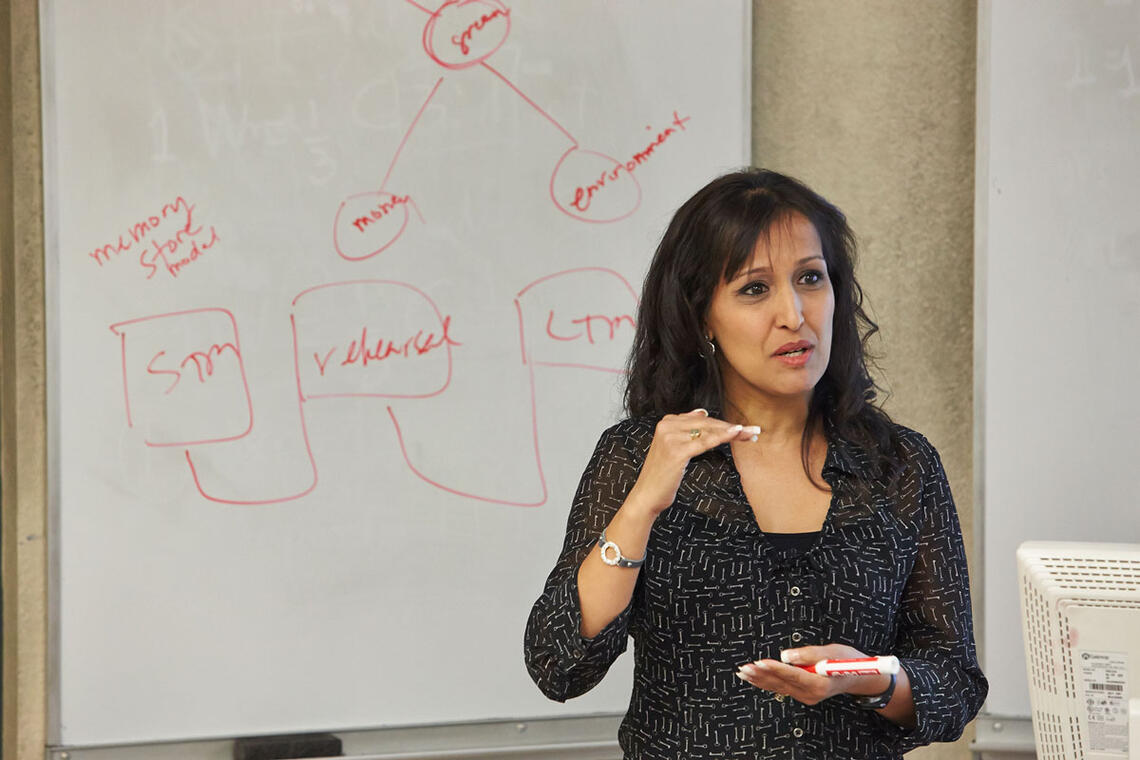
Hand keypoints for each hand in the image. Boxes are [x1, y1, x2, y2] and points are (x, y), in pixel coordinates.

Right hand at [626, 409, 760, 516]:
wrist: (647, 495)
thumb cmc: (663, 475)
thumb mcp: (673, 447)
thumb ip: (685, 429)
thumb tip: (703, 412)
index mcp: (667, 421)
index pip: (702, 419)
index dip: (724, 424)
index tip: (744, 429)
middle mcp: (667, 425)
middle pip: (707, 424)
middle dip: (732, 428)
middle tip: (754, 431)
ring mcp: (670, 437)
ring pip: (708, 431)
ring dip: (732, 433)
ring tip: (751, 434)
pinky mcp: (676, 450)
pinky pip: (704, 442)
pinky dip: (722, 437)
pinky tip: (735, 434)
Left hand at [736, 644, 890, 705]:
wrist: (859, 677)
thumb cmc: (848, 661)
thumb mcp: (833, 652)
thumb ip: (809, 654)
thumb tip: (786, 655)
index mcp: (821, 684)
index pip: (794, 675)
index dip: (776, 668)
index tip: (761, 662)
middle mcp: (811, 693)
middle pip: (782, 683)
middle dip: (762, 675)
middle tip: (745, 667)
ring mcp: (806, 696)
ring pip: (779, 687)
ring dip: (760, 679)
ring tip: (743, 672)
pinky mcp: (802, 693)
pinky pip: (781, 688)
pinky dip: (766, 682)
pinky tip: (753, 678)